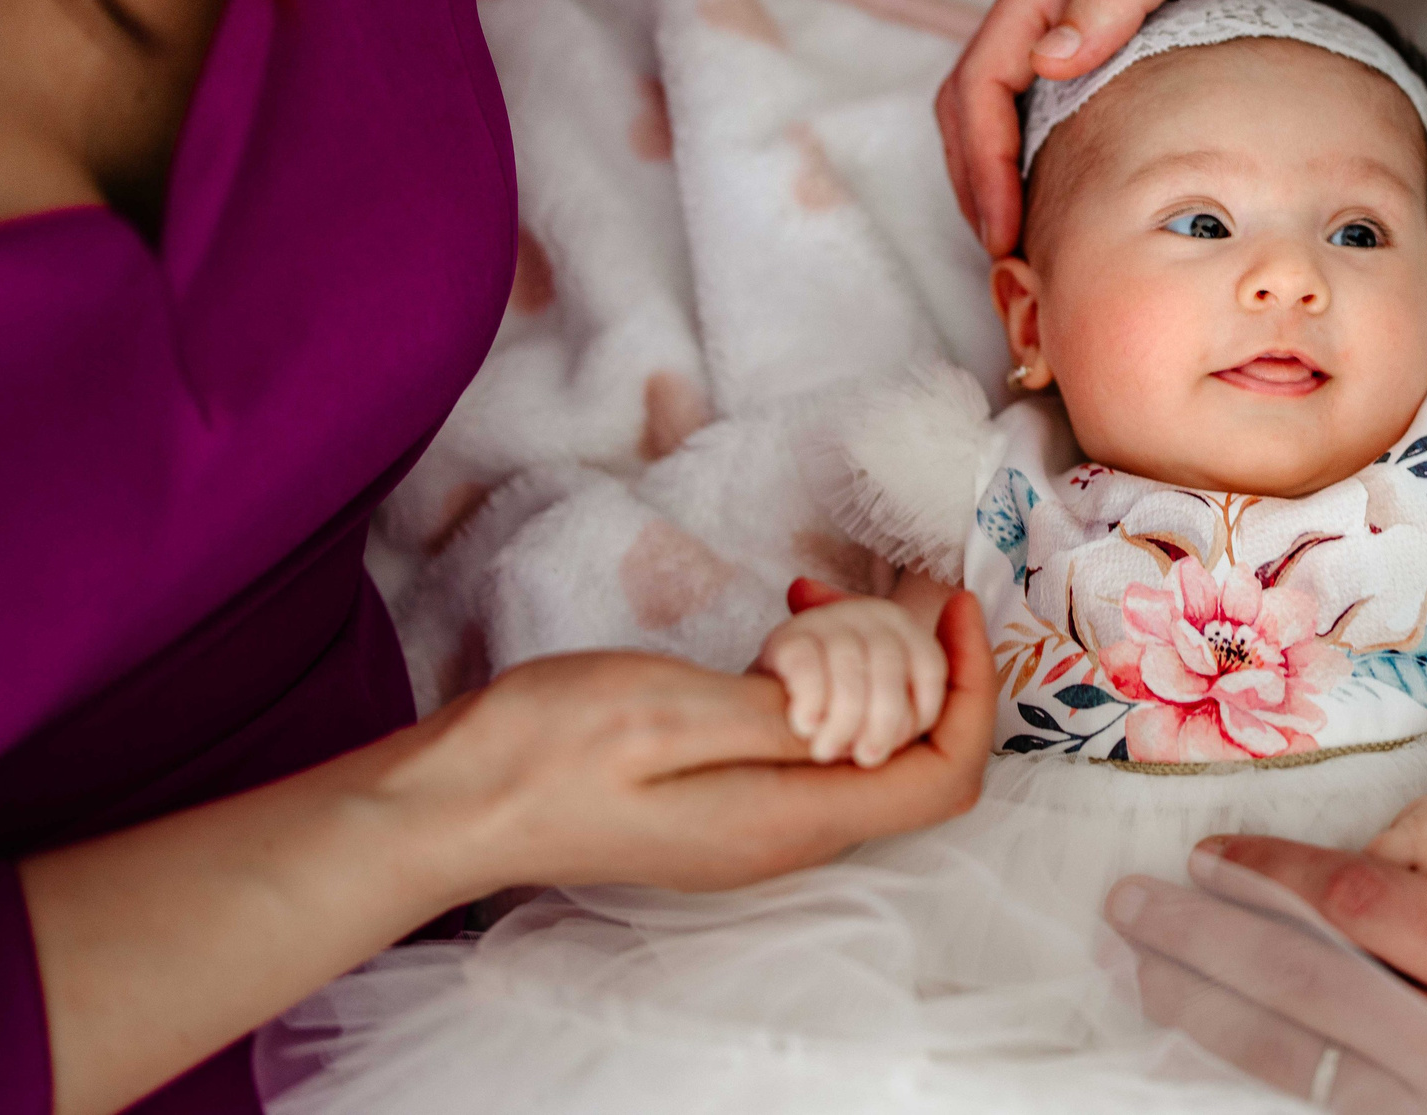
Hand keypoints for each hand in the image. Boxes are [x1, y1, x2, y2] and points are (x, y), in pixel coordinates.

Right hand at [399, 590, 994, 894]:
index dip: (972, 689)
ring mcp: (762, 819)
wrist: (454, 800)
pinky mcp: (733, 795)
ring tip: (801, 604)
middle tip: (841, 593)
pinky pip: (817, 737)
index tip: (952, 606)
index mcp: (792, 819)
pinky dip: (818, 676)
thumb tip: (878, 712)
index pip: (945, 775)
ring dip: (861, 660)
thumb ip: (789, 715)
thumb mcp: (676, 712)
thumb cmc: (550, 751)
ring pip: (871, 737)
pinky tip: (772, 635)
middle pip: (917, 749)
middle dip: (910, 659)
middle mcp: (791, 831)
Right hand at [757, 592, 948, 765]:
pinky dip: (811, 701)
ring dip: (845, 718)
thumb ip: (934, 700)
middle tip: (868, 760)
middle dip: (885, 721)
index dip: (924, 710)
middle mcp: (874, 616)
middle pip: (891, 666)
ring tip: (830, 753)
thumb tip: (958, 623)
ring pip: (851, 667)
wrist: (773, 719)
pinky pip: (808, 666)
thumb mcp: (901, 717)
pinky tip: (806, 728)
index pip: (931, 667)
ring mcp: (828, 623)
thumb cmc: (850, 721)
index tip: (904, 745)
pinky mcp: (785, 641)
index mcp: (909, 633)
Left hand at [1107, 751, 1426, 1114]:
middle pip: (1306, 987)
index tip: (1214, 852)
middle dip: (1208, 944)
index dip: (1277, 877)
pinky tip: (1210, 1055)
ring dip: (1210, 1017)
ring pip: (1302, 1063)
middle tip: (1130, 912)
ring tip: (1143, 977)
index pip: (1365, 907)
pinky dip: (1267, 1085)